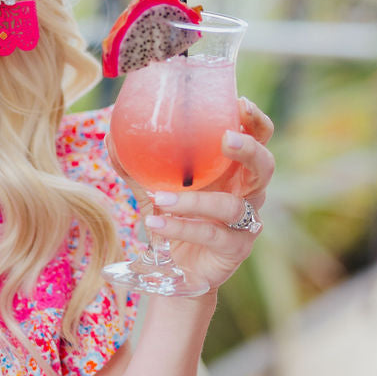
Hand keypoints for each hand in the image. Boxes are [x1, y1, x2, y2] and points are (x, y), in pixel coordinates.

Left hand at [106, 98, 274, 293]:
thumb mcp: (153, 189)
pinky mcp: (234, 250)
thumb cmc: (174, 221)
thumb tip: (111, 135)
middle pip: (265, 166)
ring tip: (159, 196)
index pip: (258, 139)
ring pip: (233, 206)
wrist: (177, 272)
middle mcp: (246, 194)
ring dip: (196, 201)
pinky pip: (212, 236)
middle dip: (249, 150)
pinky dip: (182, 228)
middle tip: (225, 139)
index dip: (255, 121)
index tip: (240, 103)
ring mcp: (245, 224)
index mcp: (232, 171)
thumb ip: (136, 165)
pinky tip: (156, 222)